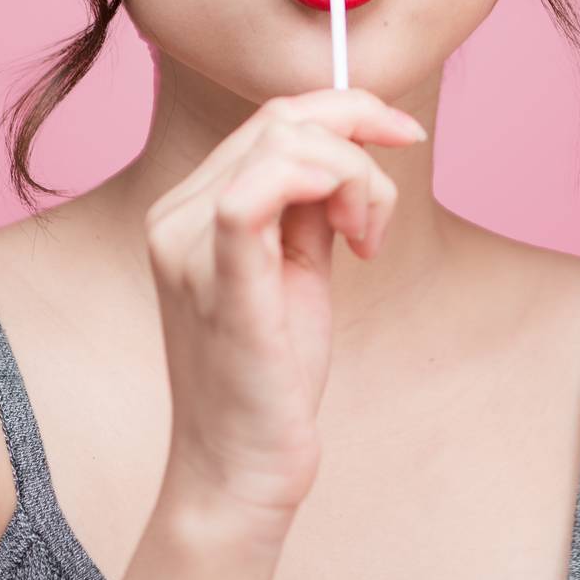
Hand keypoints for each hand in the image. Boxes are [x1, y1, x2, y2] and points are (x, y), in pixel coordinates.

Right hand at [144, 87, 425, 539]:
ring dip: (354, 177)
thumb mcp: (295, 267)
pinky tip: (352, 231)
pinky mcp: (217, 281)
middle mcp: (175, 215)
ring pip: (283, 143)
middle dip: (360, 146)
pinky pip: (253, 195)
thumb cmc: (271, 376)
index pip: (271, 117)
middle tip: (376, 222)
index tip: (404, 134)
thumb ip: (308, 204)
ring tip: (364, 239)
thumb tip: (350, 148)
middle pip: (281, 119)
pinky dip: (322, 185)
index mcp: (189, 207)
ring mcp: (186, 245)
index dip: (348, 109)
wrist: (242, 470)